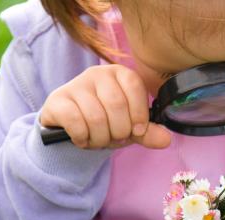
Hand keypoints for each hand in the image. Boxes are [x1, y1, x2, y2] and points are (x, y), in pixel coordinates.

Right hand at [39, 64, 170, 149]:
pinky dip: (82, 137)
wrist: (70, 127)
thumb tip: (166, 140)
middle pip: (116, 104)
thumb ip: (148, 132)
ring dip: (100, 138)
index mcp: (120, 73)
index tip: (136, 131)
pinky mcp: (58, 100)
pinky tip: (82, 139)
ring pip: (96, 117)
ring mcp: (76, 84)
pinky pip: (76, 122)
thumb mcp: (129, 128)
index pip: (135, 86)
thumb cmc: (105, 122)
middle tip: (113, 139)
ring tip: (97, 140)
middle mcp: (97, 73)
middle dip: (118, 131)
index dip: (138, 113)